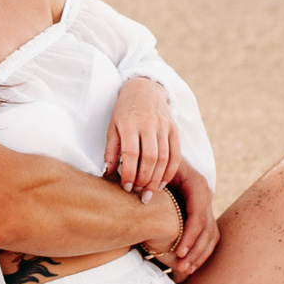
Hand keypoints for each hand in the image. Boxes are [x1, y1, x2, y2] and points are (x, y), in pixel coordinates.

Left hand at [102, 77, 179, 198]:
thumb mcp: (112, 127)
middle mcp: (148, 124)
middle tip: (139, 194)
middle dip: (145, 180)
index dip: (129, 172)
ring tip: (149, 193)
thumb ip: (110, 150)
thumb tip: (107, 173)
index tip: (126, 187)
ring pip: (164, 158)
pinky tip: (162, 183)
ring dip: (157, 179)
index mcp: (129, 123)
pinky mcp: (174, 129)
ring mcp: (164, 126)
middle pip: (150, 158)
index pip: (131, 153)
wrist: (144, 89)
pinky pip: (176, 154)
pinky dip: (170, 171)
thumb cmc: (124, 111)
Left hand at [160, 162, 218, 281]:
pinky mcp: (201, 213)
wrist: (159, 157)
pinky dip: (200, 251)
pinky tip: (188, 265)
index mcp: (196, 184)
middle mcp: (204, 195)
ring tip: (185, 270)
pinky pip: (208, 236)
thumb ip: (149, 182)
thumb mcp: (152, 169)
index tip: (178, 254)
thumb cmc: (153, 164)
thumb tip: (143, 196)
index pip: (198, 216)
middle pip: (208, 229)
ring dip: (199, 254)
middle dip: (195, 250)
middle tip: (181, 268)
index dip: (190, 237)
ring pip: (211, 235)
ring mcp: (204, 204)